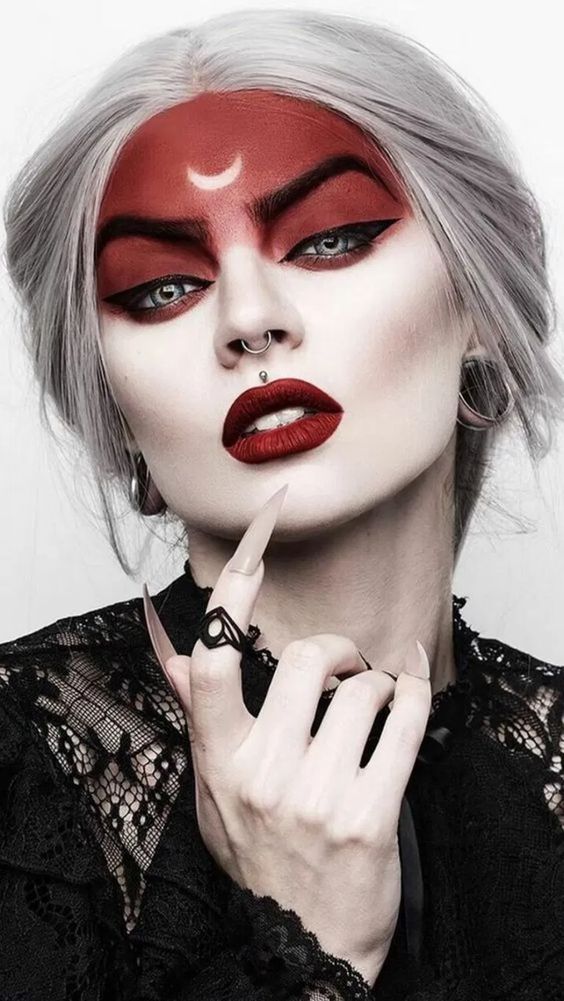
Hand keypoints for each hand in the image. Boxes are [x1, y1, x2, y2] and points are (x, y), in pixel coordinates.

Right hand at [143, 485, 431, 985]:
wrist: (307, 949)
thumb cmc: (261, 861)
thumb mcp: (214, 793)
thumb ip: (199, 718)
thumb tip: (175, 653)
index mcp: (220, 759)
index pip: (215, 658)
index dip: (235, 588)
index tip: (261, 533)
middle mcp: (264, 774)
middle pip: (310, 657)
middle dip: (338, 648)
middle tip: (346, 665)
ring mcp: (318, 797)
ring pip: (366, 689)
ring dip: (377, 685)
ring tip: (373, 707)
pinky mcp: (371, 815)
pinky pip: (407, 723)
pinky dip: (417, 693)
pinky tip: (413, 688)